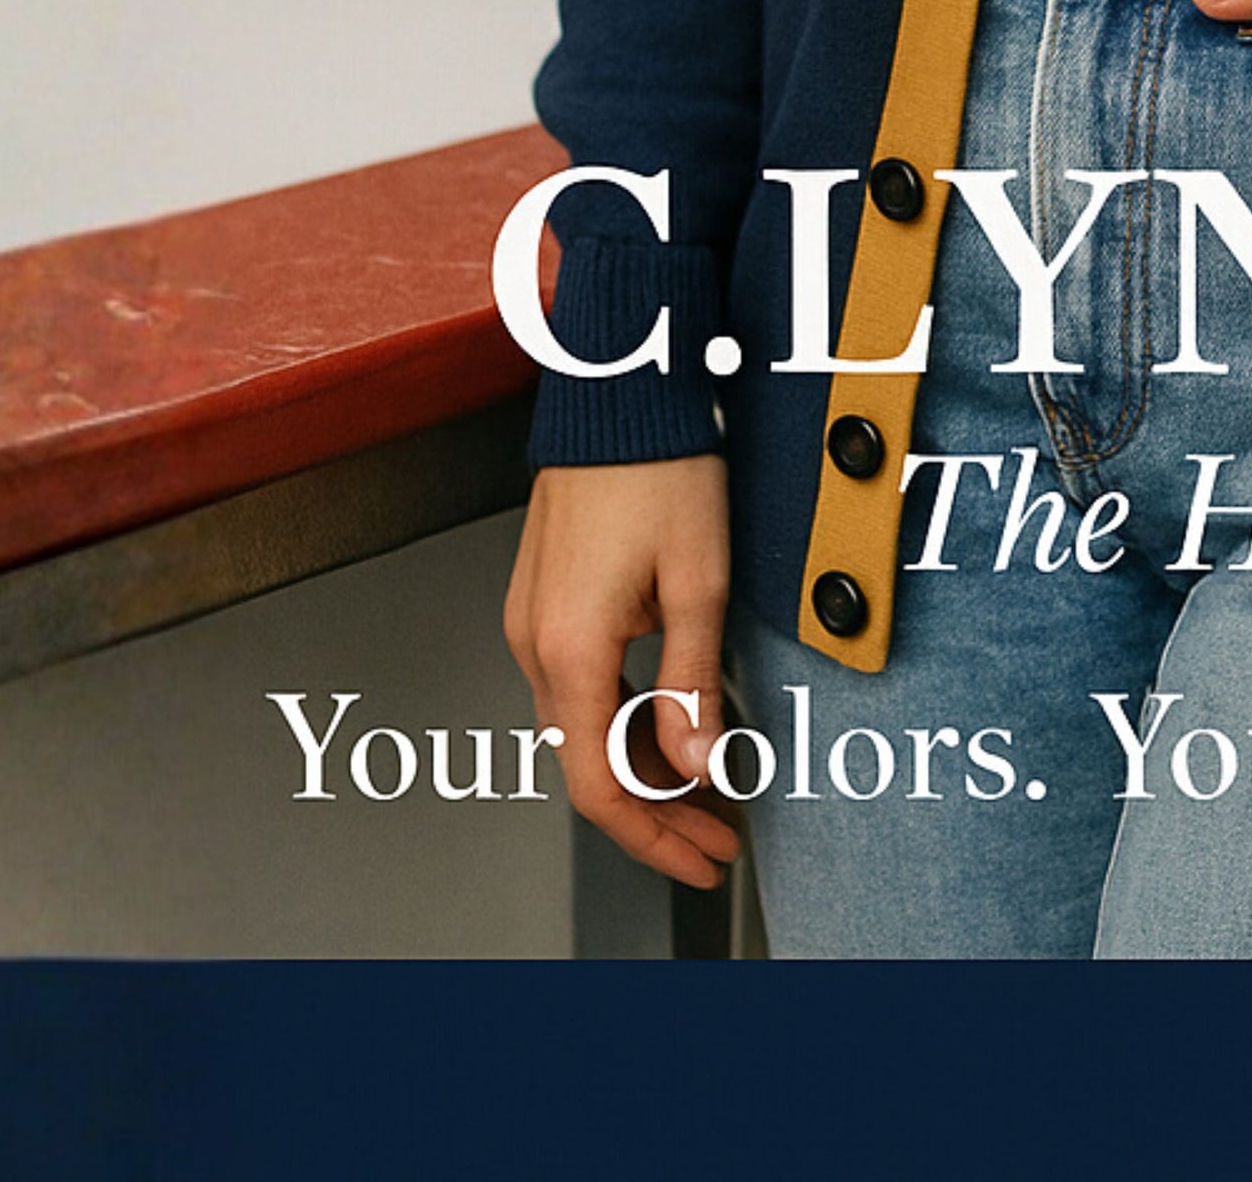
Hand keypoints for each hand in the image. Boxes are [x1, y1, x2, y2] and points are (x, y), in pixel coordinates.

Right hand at [502, 455, 743, 887]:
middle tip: (718, 832)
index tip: (702, 855)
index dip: (654, 835)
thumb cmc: (659, 467)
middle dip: (657, 809)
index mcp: (568, 647)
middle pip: (589, 763)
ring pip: (583, 726)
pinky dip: (622, 718)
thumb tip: (698, 764)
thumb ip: (691, 683)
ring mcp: (534, 622)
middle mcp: (535, 642)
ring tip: (706, 786)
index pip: (600, 785)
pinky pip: (579, 683)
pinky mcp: (545, 601)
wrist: (621, 396)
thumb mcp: (698, 581)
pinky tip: (668, 724)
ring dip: (641, 765)